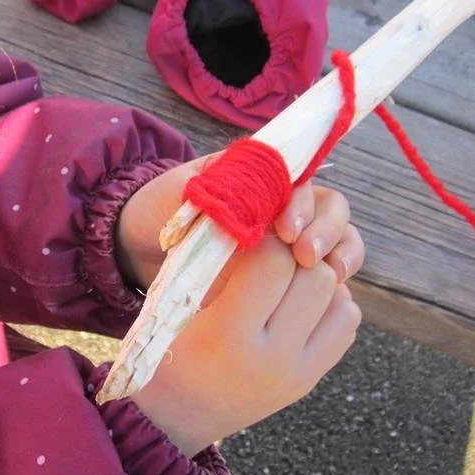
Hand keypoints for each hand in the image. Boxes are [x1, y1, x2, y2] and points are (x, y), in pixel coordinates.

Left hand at [116, 155, 364, 288]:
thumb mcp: (182, 192)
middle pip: (331, 210)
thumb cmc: (159, 209)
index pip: (305, 184)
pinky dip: (332, 283)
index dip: (305, 206)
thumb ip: (219, 189)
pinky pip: (321, 276)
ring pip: (336, 240)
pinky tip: (328, 296)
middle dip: (328, 231)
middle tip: (307, 255)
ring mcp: (285, 242)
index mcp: (263, 178)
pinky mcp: (282, 277)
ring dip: (340, 253)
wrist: (134, 245)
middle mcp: (283, 206)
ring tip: (330, 275)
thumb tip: (259, 198)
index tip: (286, 229)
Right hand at [130, 236, 360, 457]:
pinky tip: (298, 303)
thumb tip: (263, 219)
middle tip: (272, 252)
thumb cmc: (165, 350)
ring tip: (286, 279)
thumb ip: (222, 262)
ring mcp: (297, 374)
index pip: (274, 261)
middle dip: (295, 254)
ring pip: (340, 299)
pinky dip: (329, 305)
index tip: (252, 234)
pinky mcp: (309, 381)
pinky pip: (345, 326)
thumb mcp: (180, 302)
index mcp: (229, 336)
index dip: (266, 237)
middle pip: (315, 277)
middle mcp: (272, 359)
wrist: (170, 421)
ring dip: (317, 279)